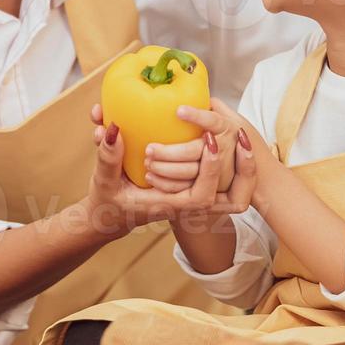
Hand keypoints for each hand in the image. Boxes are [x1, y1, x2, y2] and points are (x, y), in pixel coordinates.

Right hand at [84, 107, 251, 235]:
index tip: (209, 140)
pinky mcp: (190, 189)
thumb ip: (107, 156)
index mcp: (167, 205)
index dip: (209, 170)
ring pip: (229, 193)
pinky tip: (230, 141)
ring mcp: (189, 198)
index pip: (201, 197)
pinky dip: (231, 168)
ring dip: (241, 168)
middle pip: (226, 198)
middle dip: (237, 168)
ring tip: (242, 136)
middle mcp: (184, 204)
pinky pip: (221, 185)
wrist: (109, 217)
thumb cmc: (106, 199)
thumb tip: (112, 128)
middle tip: (235, 134)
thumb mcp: (102, 178)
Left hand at [139, 98, 255, 193]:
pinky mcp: (208, 190)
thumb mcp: (234, 121)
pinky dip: (165, 184)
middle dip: (170, 152)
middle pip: (195, 151)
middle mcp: (224, 151)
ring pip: (189, 173)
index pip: (214, 121)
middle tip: (149, 148)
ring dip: (165, 168)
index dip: (197, 116)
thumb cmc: (236, 142)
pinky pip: (185, 189)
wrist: (251, 175)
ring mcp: (217, 172)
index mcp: (228, 129)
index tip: (178, 110)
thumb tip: (198, 93)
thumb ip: (217, 108)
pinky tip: (149, 176)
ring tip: (147, 160)